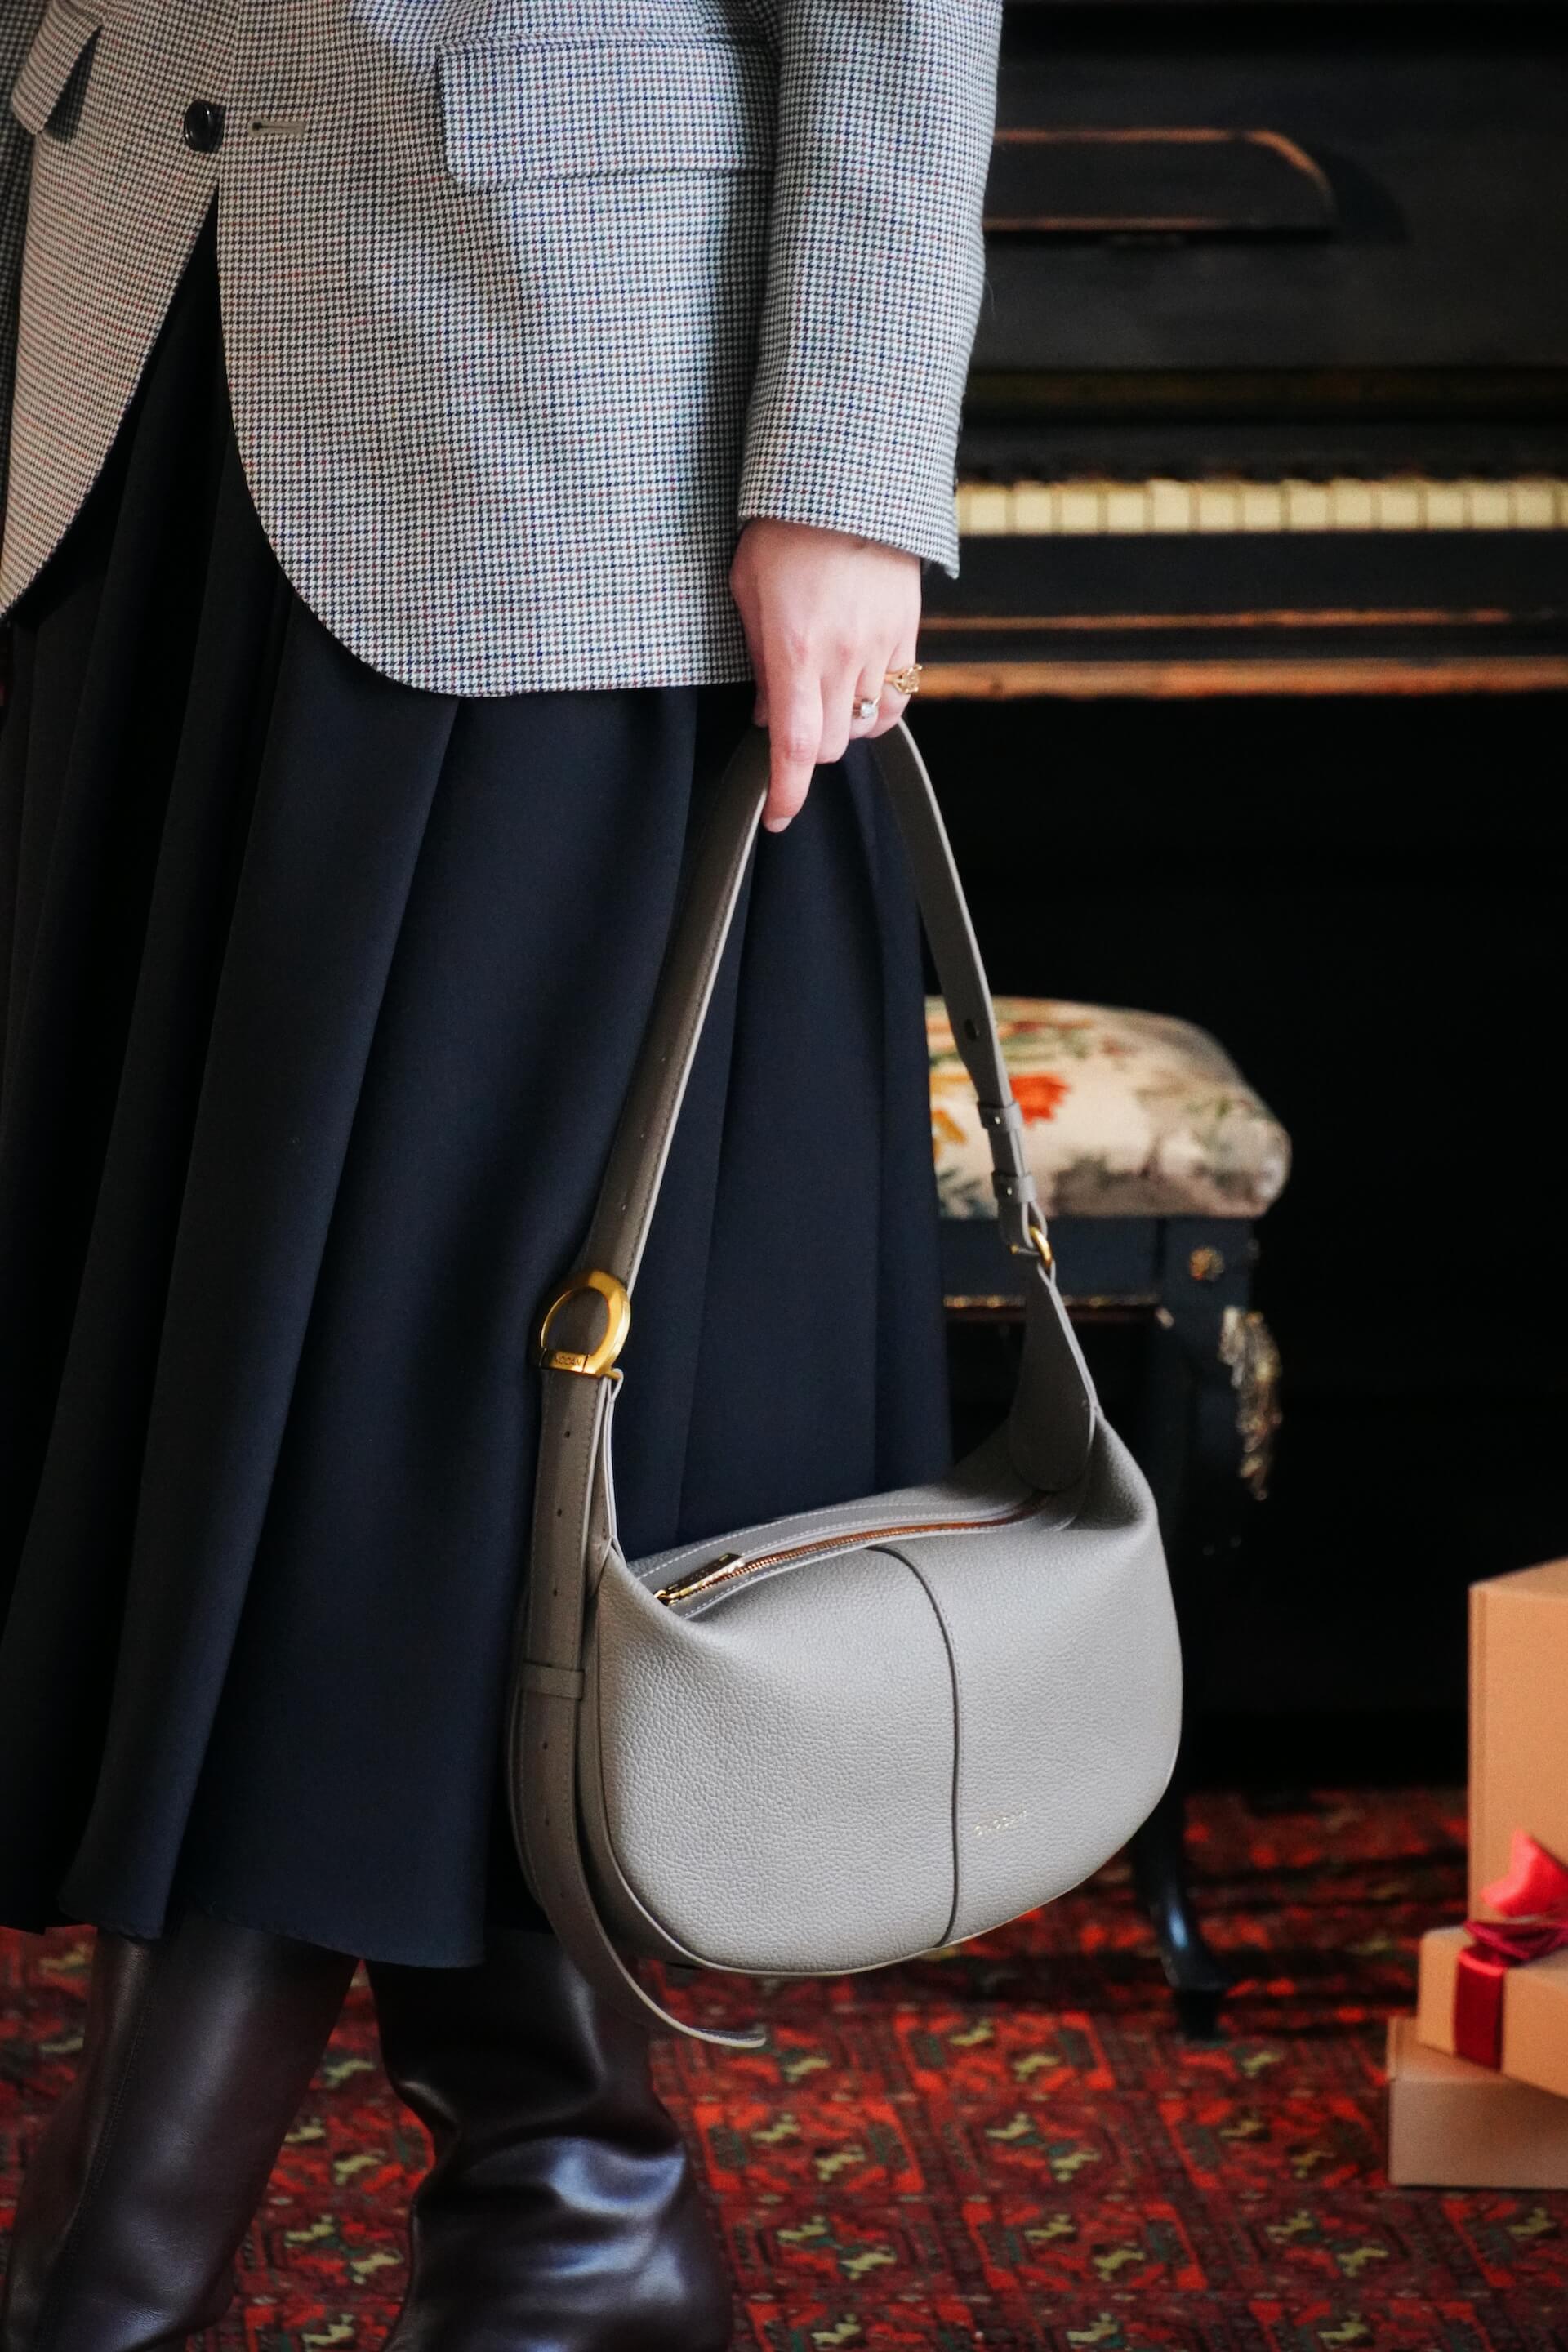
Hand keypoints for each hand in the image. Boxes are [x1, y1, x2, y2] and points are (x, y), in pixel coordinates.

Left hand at [728, 519, 921, 832]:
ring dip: (843, 727)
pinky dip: (878, 707)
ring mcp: (881, 646)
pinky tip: (860, 691)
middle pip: (832, 747)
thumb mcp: (746, 591)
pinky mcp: (907, 632)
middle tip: (790, 727)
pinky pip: (899, 694)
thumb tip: (764, 712)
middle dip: (808, 752)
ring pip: (867, 725)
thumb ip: (756, 657)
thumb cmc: (785, 529)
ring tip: (824, 701)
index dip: (785, 793)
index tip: (777, 815)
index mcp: (796, 651)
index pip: (795, 748)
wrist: (845, 480)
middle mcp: (843, 657)